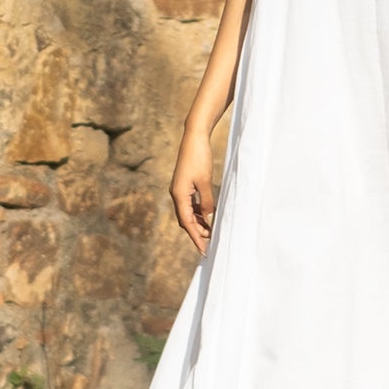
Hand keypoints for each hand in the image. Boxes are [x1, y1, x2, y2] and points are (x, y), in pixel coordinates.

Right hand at [170, 128, 215, 253]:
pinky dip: (198, 212)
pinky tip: (207, 216)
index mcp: (179, 195)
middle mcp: (176, 194)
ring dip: (198, 223)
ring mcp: (179, 189)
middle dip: (197, 233)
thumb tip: (207, 218)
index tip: (204, 250)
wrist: (194, 138)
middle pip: (185, 220)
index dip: (196, 238)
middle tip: (211, 242)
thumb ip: (206, 202)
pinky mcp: (184, 185)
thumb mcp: (206, 182)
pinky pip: (190, 204)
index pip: (187, 223)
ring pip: (188, 213)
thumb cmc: (199, 158)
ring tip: (211, 232)